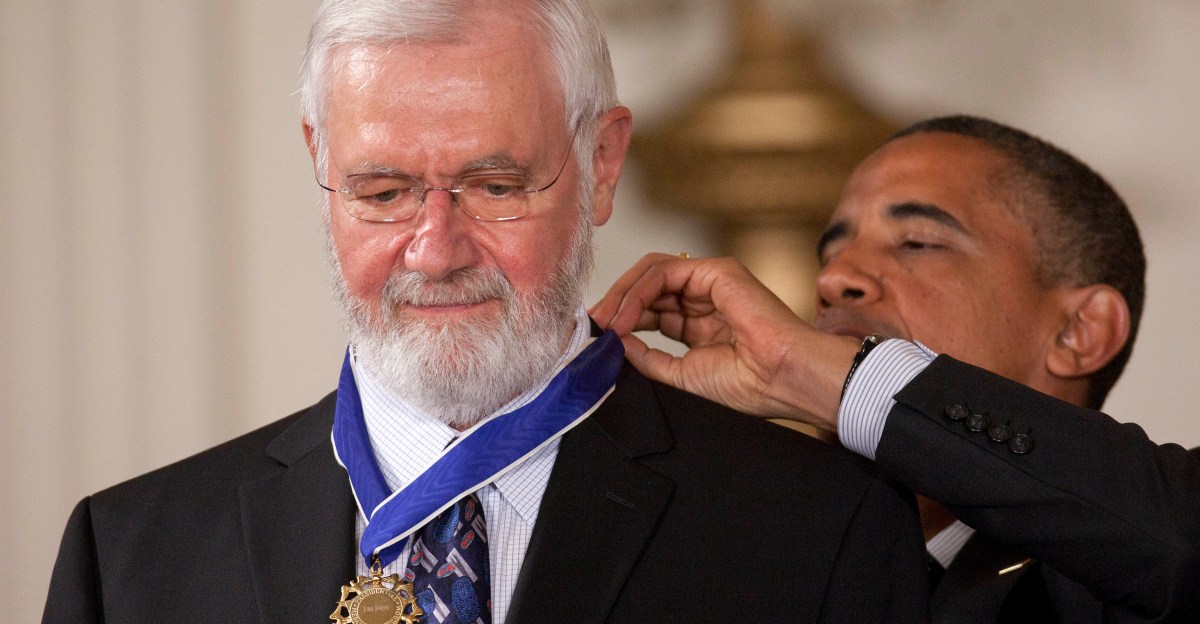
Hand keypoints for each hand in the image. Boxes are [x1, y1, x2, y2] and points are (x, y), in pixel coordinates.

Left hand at [590, 253, 857, 430]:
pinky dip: (639, 291)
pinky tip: (625, 316)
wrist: (782, 379)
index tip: (596, 336)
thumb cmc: (749, 384)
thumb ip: (647, 356)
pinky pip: (664, 272)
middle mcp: (704, 301)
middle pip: (647, 288)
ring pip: (651, 273)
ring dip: (622, 296)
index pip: (651, 311)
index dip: (622, 320)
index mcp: (701, 326)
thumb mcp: (680, 374)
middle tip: (592, 325)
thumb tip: (615, 341)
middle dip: (616, 305)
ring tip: (605, 322)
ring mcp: (711, 283)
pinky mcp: (716, 272)